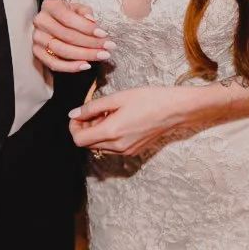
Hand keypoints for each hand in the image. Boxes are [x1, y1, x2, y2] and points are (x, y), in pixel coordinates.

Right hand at [32, 0, 111, 71]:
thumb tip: (92, 20)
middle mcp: (40, 21)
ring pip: (62, 50)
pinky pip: (54, 64)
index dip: (87, 27)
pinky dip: (71, 67)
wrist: (54, 23)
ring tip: (102, 56)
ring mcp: (37, 38)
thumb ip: (85, 12)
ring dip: (85, 55)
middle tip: (108, 47)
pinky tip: (86, 65)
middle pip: (67, 35)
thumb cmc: (69, 14)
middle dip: (91, 43)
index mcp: (50, 5)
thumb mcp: (77, 8)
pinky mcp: (37, 53)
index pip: (68, 18)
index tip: (104, 34)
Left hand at [69, 85, 186, 155]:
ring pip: (99, 146)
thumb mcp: (117, 98)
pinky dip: (108, 136)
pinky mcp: (133, 151)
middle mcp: (117, 146)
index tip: (78, 115)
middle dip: (85, 128)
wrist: (174, 109)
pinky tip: (117, 121)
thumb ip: (92, 107)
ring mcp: (126, 151)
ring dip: (96, 132)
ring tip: (107, 114)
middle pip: (87, 144)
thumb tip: (73, 114)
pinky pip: (112, 147)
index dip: (74, 127)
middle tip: (93, 111)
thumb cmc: (148, 99)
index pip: (78, 140)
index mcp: (111, 132)